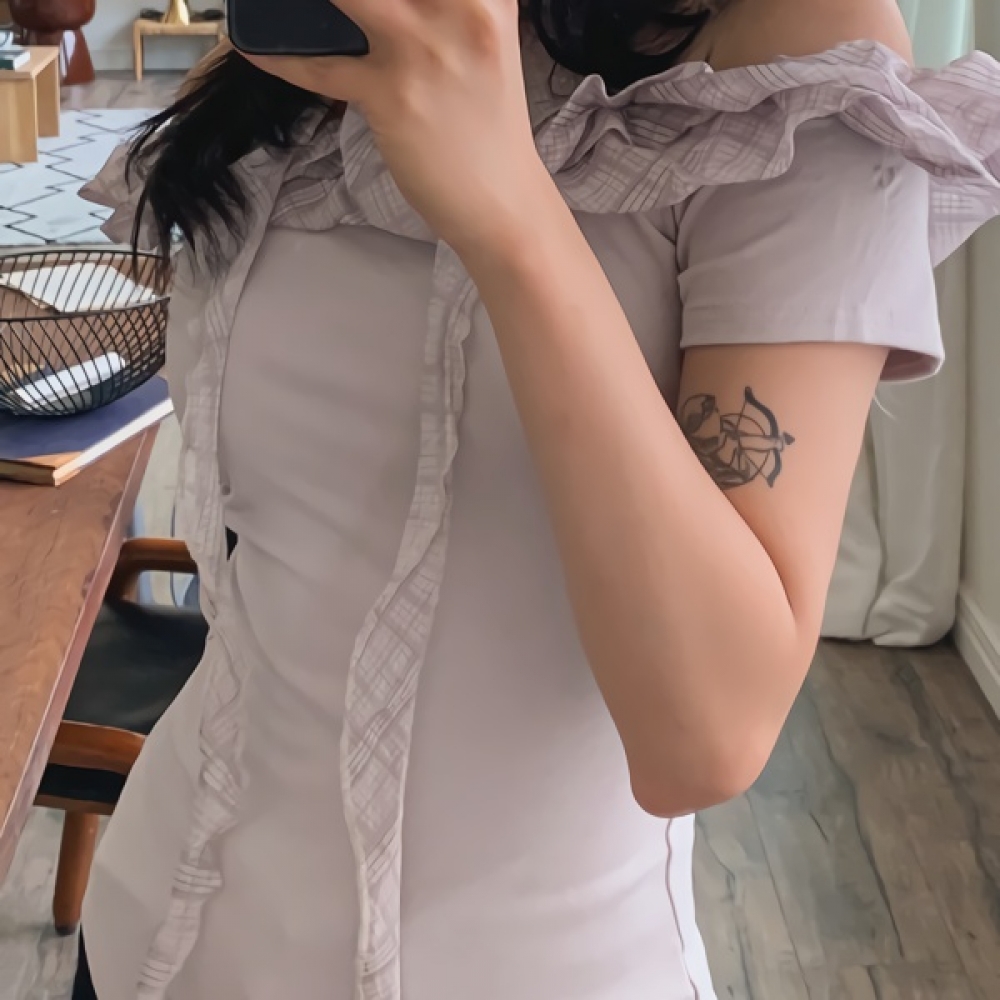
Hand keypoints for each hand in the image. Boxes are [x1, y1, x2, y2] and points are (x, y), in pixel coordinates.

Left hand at [242, 0, 555, 252]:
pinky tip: (252, 48)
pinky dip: (280, 58)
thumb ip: (442, 6)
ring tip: (268, 4)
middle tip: (320, 2)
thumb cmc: (487, 127)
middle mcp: (462, 7)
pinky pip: (319, 67)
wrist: (502, 203)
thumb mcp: (483, 44)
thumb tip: (370, 3)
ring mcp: (424, 49)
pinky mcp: (392, 93)